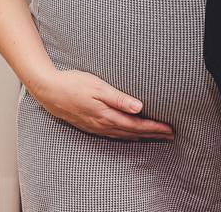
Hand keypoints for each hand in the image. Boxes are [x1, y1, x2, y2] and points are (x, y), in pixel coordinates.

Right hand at [32, 69, 174, 140]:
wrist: (48, 91)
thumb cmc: (74, 84)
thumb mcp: (98, 86)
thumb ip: (119, 98)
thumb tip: (140, 108)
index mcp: (107, 116)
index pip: (137, 125)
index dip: (155, 128)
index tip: (170, 129)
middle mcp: (103, 125)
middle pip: (133, 133)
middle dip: (153, 134)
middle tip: (171, 135)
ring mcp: (96, 127)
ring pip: (124, 136)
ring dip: (142, 136)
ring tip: (157, 136)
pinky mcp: (90, 126)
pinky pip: (114, 135)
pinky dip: (127, 136)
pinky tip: (131, 135)